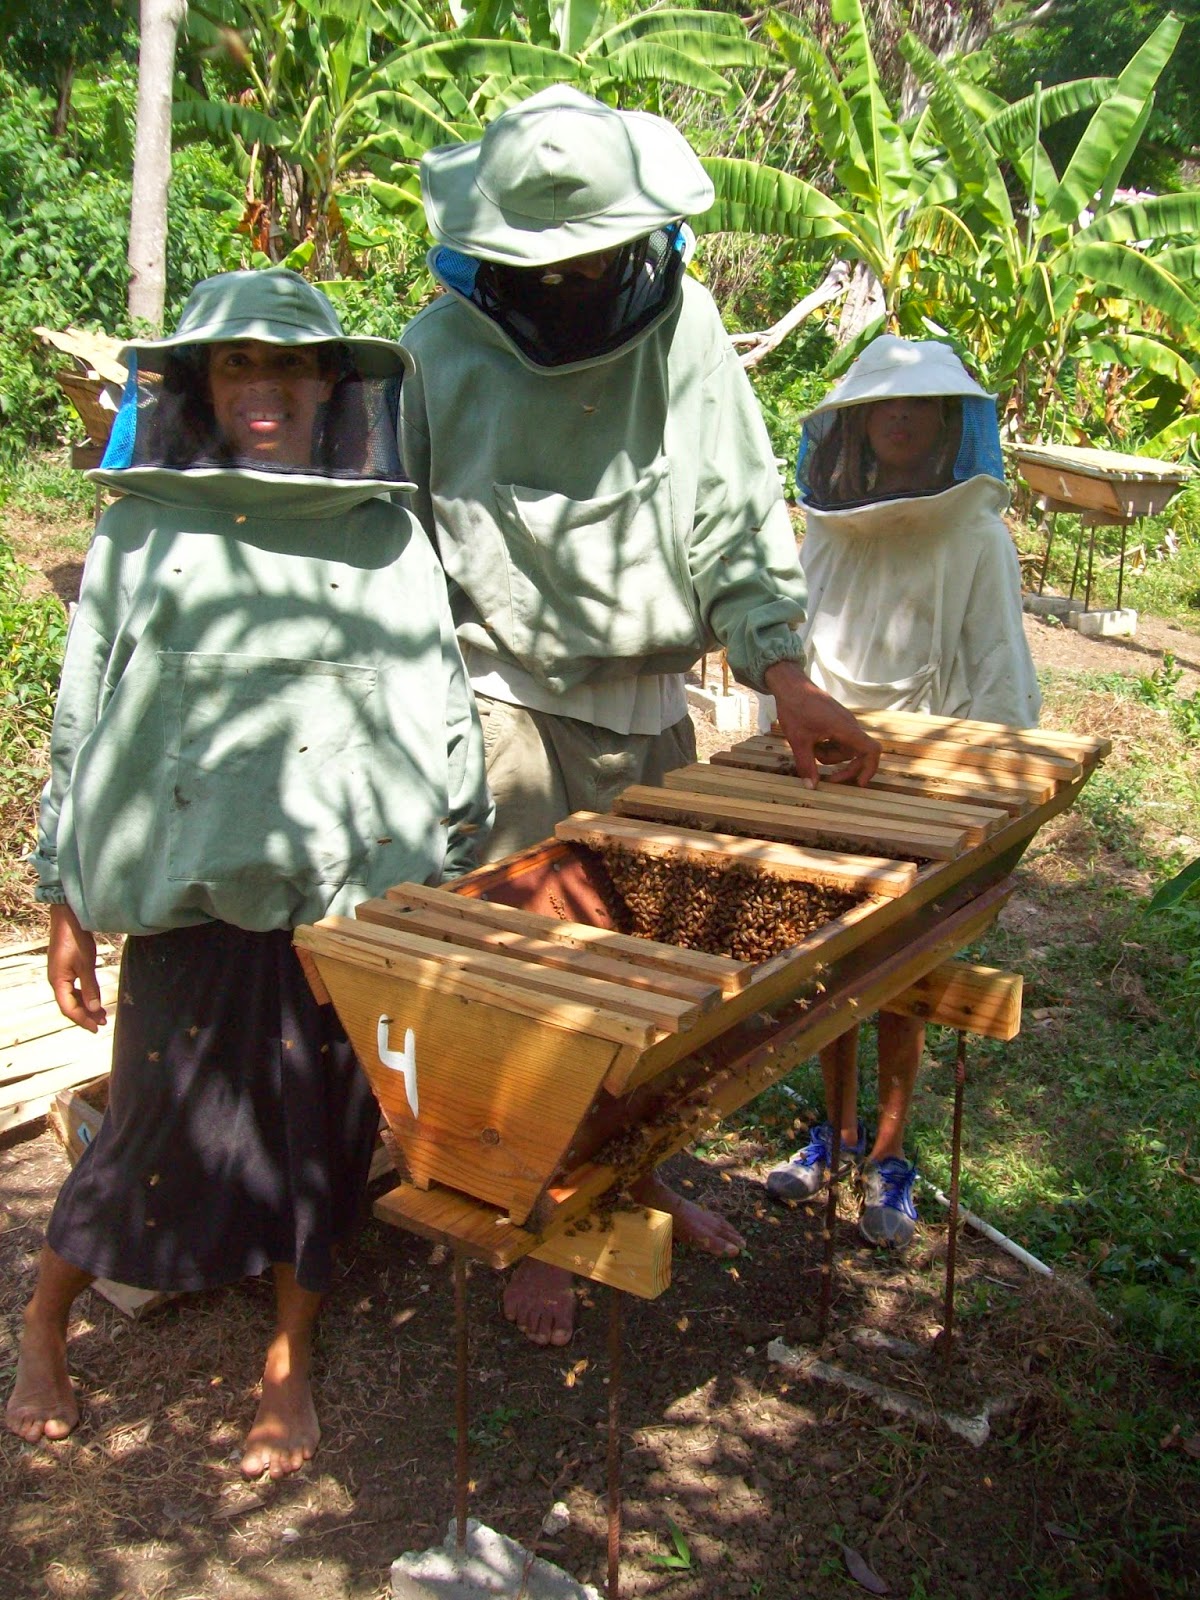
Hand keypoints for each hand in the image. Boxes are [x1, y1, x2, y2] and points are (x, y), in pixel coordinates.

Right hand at [47, 903, 106, 1032]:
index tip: (96, 1028)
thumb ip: (90, 988)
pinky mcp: (65, 968)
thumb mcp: (85, 965)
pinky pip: (73, 988)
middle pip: (69, 1005)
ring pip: (72, 997)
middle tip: (102, 1023)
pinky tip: (93, 997)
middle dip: (86, 1015)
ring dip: (86, 1006)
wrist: (68, 918)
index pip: (68, 1008)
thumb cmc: (76, 940)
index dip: (82, 1020)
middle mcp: (56, 980)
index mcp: (58, 982)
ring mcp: (60, 974)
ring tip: (102, 1013)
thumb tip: (95, 1008)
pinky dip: (84, 994)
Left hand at [762, 659, 879, 788]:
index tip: (860, 783)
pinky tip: (813, 742)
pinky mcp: (837, 721)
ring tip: (810, 748)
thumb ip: (806, 765)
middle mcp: (850, 725)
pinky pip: (840, 741)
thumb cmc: (795, 709)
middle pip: (859, 754)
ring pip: (846, 749)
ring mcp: (844, 722)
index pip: (871, 750)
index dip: (870, 768)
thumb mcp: (798, 741)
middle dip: (845, 769)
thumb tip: (812, 787)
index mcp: (845, 728)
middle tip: (828, 780)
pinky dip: (829, 747)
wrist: (790, 685)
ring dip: (831, 756)